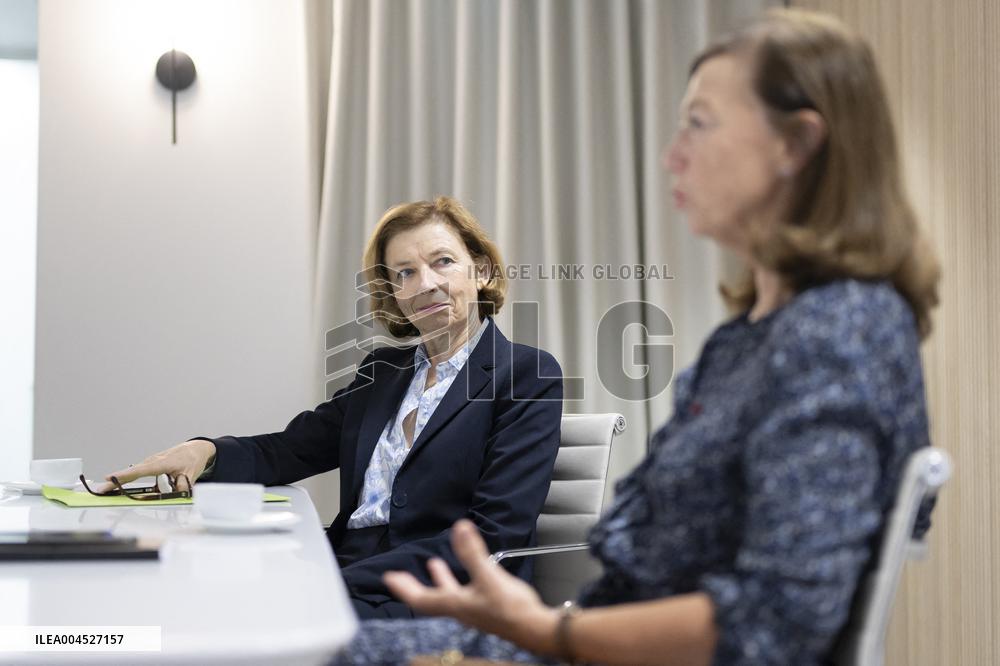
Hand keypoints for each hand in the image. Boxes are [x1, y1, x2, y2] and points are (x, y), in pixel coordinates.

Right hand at [98, 439, 215, 492]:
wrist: (196, 449)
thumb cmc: (192, 459)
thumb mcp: (190, 474)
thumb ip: (182, 486)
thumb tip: (176, 495)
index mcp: (161, 463)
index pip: (140, 471)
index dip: (125, 476)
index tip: (110, 479)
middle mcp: (153, 462)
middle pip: (132, 474)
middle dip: (115, 481)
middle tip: (101, 490)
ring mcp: (151, 463)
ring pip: (136, 475)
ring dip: (124, 482)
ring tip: (109, 488)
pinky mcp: (151, 466)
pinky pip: (141, 474)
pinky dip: (132, 479)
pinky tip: (125, 484)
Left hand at [383, 520, 559, 653]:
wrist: (534, 628)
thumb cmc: (511, 608)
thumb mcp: (488, 575)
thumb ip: (472, 552)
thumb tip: (459, 527)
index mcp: (455, 604)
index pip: (420, 598)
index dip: (403, 587)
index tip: (389, 578)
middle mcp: (460, 610)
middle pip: (429, 599)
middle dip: (413, 585)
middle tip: (400, 577)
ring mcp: (472, 610)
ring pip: (447, 595)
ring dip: (438, 579)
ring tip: (434, 565)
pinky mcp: (485, 608)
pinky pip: (462, 593)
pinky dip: (456, 581)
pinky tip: (466, 573)